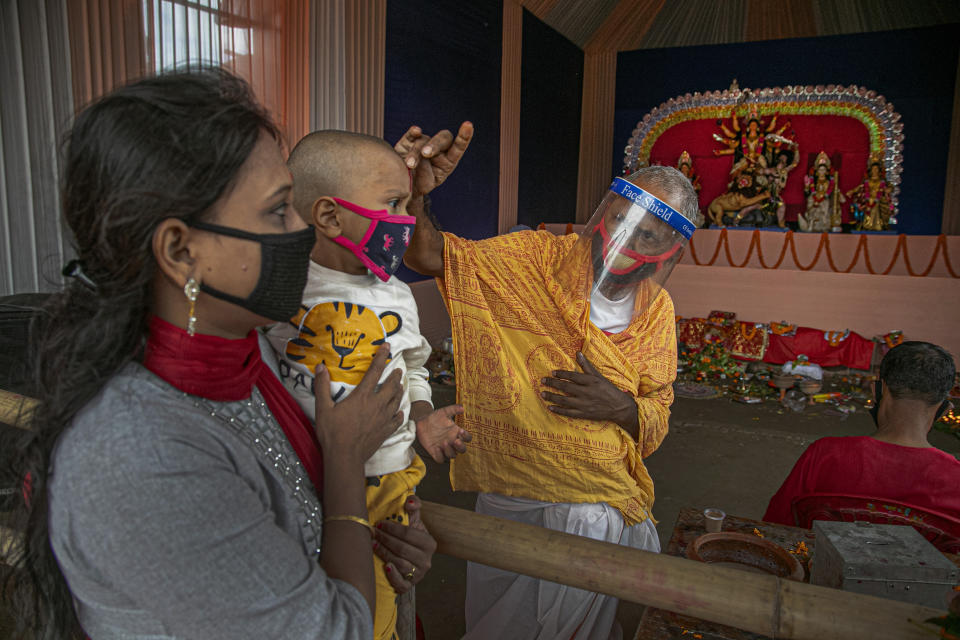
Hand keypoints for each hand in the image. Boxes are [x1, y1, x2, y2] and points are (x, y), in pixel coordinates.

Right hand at [313, 345, 402, 462]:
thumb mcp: (323, 408)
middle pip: (391, 385)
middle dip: (395, 375)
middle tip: (398, 370)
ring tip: (400, 386)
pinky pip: (397, 419)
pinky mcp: (386, 431)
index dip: (382, 357)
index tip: (388, 346)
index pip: (375, 371)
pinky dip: (400, 413)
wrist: (345, 457)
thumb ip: (322, 387)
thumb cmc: (332, 433)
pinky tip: (400, 412)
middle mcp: (376, 404)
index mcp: (362, 396)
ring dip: (399, 391)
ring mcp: (383, 418)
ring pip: (396, 400)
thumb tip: (320, 367)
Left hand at [372, 496, 436, 593]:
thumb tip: (409, 501)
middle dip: (385, 539)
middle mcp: (426, 561)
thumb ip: (413, 505)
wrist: (410, 558)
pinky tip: (385, 566)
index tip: (379, 523)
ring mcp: (418, 575)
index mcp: (429, 543)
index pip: (408, 534)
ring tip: (373, 545)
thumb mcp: (414, 520)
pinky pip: (401, 583)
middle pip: (402, 548)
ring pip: (399, 564)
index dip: (392, 528)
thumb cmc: (410, 537)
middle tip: (373, 533)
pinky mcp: (409, 586)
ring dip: (384, 553)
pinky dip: (393, 575)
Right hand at [394, 122, 472, 196]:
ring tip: (410, 165)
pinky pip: (412, 134)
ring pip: (423, 141)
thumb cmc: (420, 184)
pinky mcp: (408, 142)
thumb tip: (417, 162)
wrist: (405, 184)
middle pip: (442, 139)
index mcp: (449, 160)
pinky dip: (414, 132)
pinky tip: (416, 131)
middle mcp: (438, 149)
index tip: (468, 125)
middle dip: (434, 145)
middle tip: (426, 154)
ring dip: (416, 152)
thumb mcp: (427, 185)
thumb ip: (425, 174)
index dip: (464, 136)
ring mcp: (423, 143)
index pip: (459, 147)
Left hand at [416, 404, 470, 462]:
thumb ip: (453, 409)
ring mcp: (444, 448)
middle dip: (460, 447)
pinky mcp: (435, 452)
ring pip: (452, 455)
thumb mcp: (444, 412)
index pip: (467, 438)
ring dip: (450, 451)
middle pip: (462, 450)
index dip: (466, 437)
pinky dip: (440, 456)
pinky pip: (440, 459)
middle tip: (456, 441)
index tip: (461, 431)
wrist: (422, 421)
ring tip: (444, 442)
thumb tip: (462, 407)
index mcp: (456, 433)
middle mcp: (452, 442)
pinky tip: (437, 449)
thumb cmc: (435, 417)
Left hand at [541, 352, 639, 438]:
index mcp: (590, 381)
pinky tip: (550, 407)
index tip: (552, 372)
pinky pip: (568, 412)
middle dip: (553, 384)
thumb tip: (578, 353)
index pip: (573, 376)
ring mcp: (584, 404)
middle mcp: (586, 392)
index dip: (562, 374)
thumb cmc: (608, 389)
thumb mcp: (598, 376)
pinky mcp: (584, 414)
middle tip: (543, 381)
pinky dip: (559, 410)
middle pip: (566, 387)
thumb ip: (587, 366)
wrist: (618, 407)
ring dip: (552, 397)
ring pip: (565, 400)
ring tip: (543, 393)